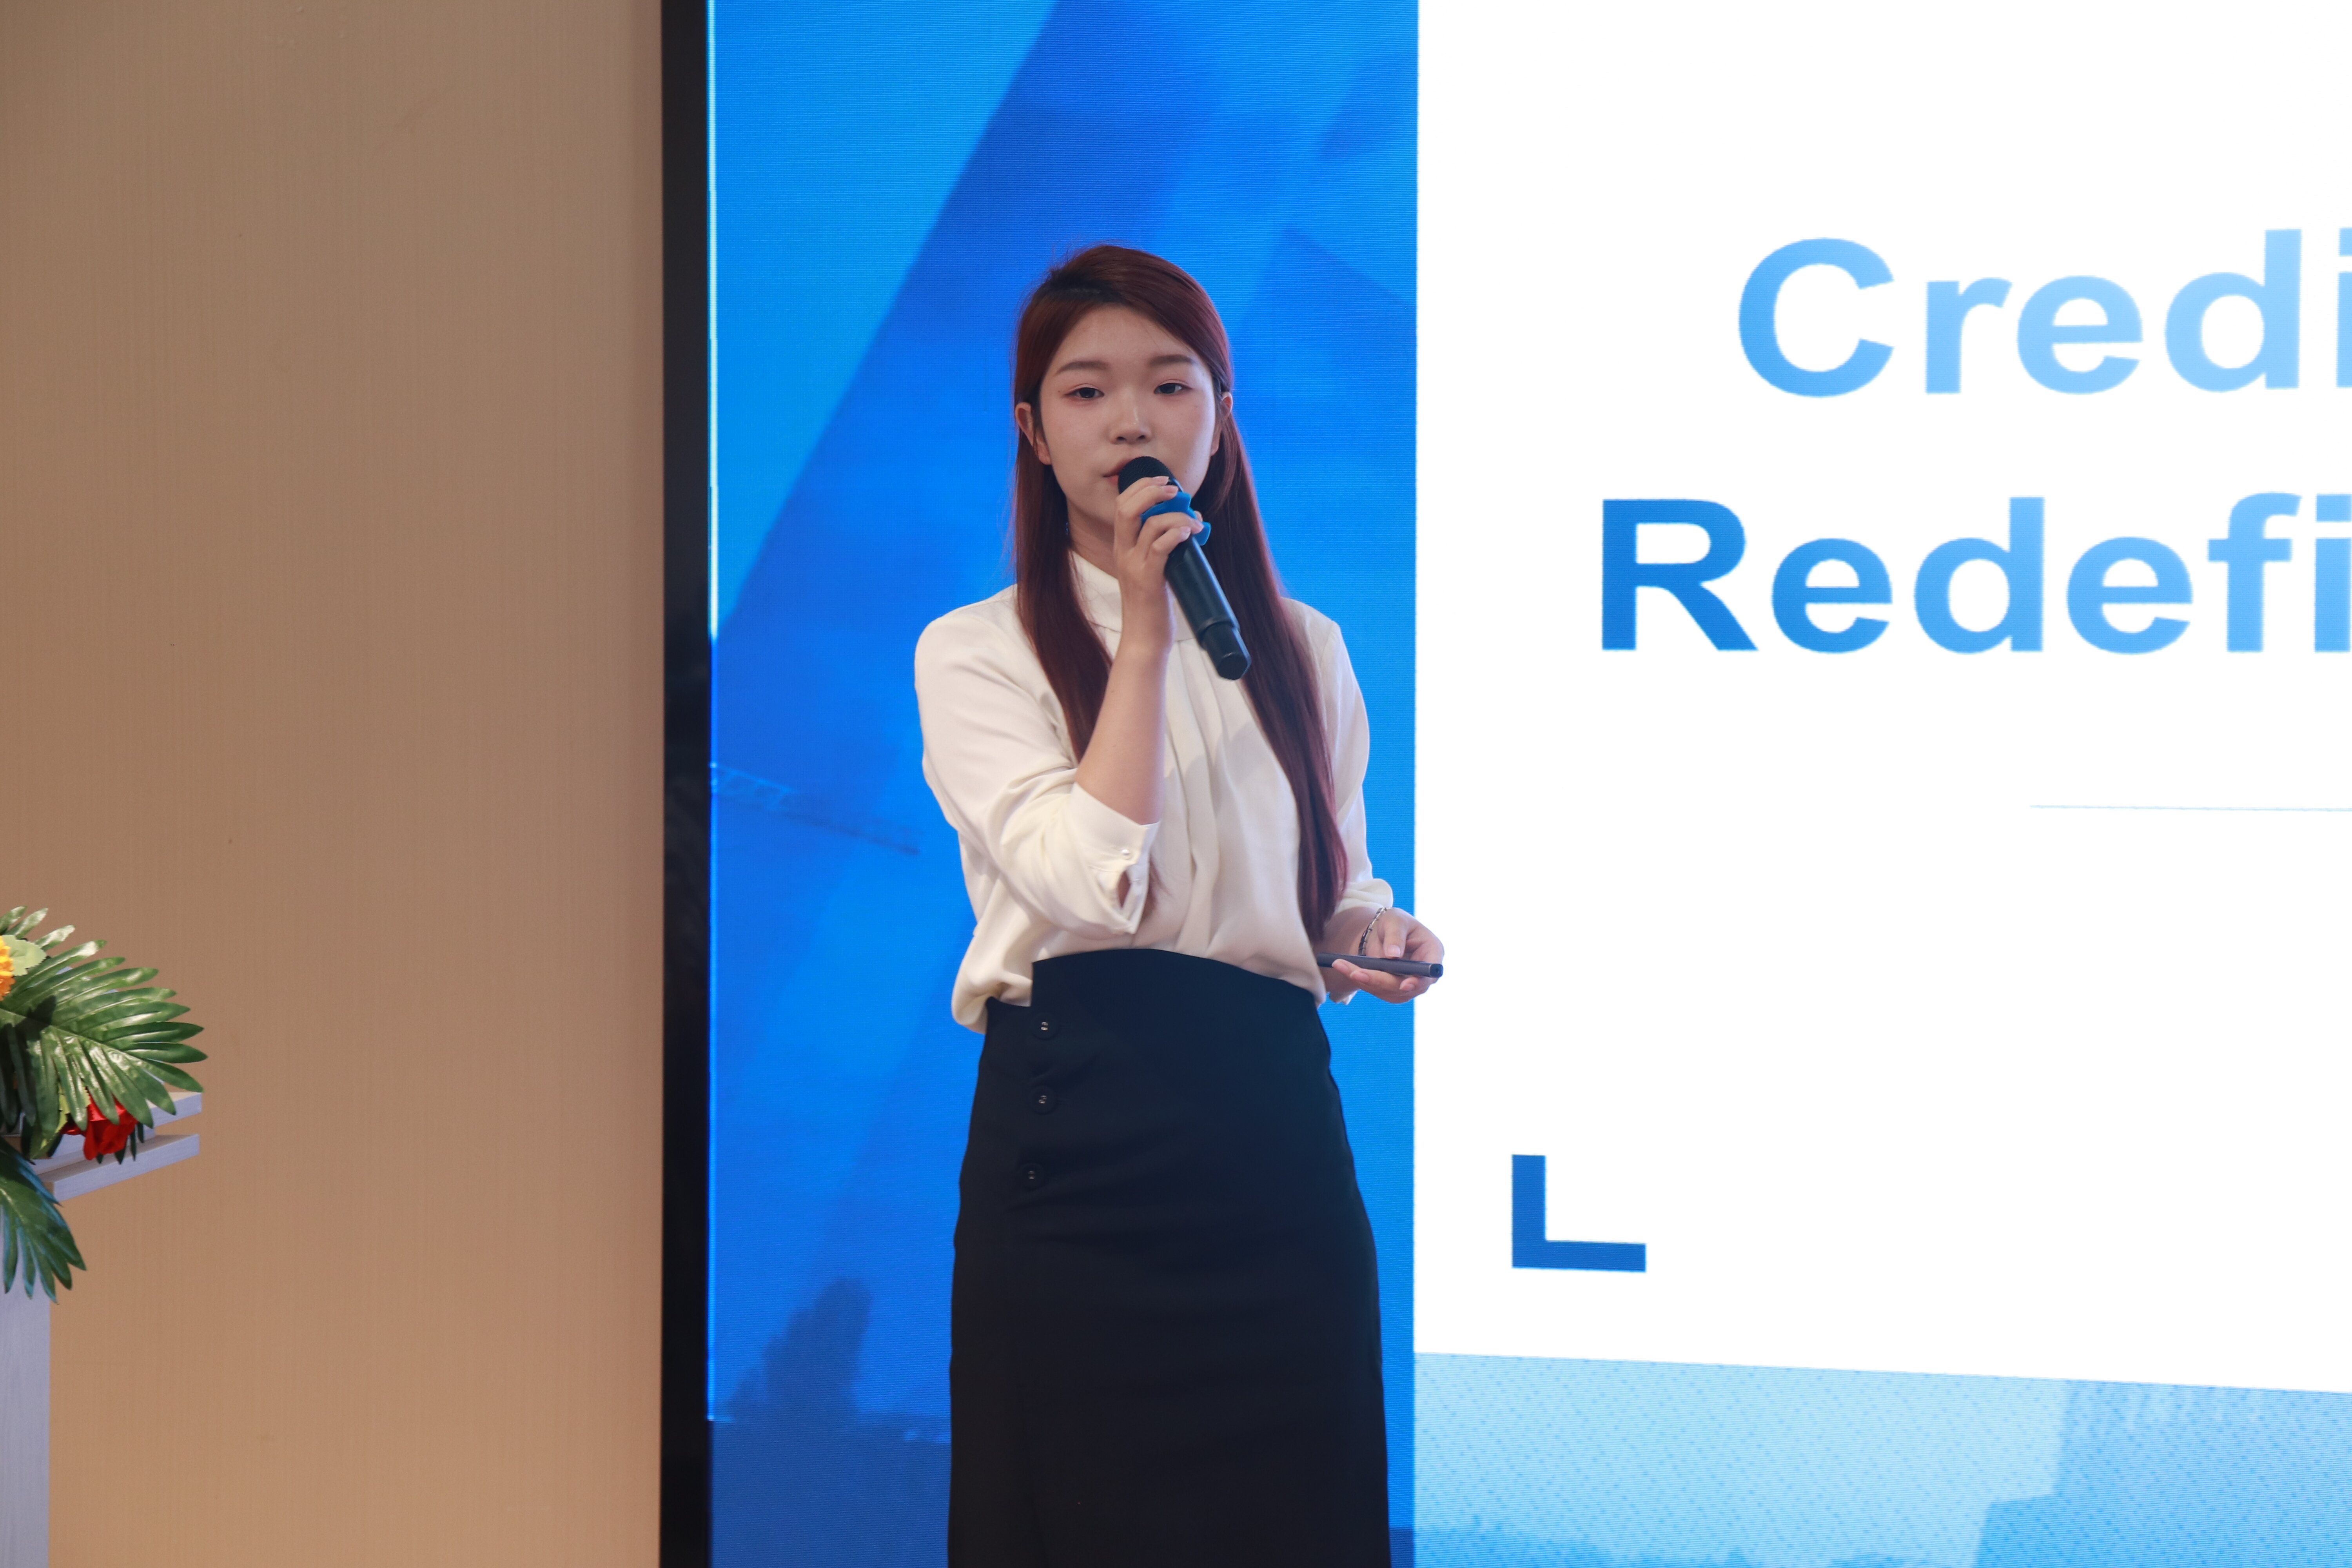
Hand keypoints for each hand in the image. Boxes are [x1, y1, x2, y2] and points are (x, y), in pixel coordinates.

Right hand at [1110, 472, 1203, 634]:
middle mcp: (1123, 553)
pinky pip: (1160, 548)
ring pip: (1149, 525)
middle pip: (1127, 508)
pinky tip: (1189, 533)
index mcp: (1122, 548)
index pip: (1122, 505)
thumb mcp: (1154, 569)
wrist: (1144, 639)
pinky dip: (1176, 534)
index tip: (1165, 481)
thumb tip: (1192, 522)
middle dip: (1151, 491)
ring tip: (1195, 522)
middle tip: (1175, 489)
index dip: (1141, 487)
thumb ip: (1166, 546)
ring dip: (1177, 516)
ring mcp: (1134, 566)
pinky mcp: (1148, 580)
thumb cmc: (1153, 605)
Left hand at [1326, 908, 1443, 1002]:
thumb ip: (1396, 936)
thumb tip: (1393, 956)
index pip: (1431, 972)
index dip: (1419, 980)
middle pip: (1406, 986)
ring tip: (1342, 965)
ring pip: (1389, 991)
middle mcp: (1423, 973)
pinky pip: (1378, 991)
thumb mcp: (1395, 920)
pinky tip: (1347, 969)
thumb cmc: (1394, 922)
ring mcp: (1409, 984)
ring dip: (1365, 981)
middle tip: (1356, 973)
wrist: (1382, 932)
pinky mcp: (1393, 990)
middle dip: (1380, 980)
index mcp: (1432, 952)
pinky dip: (1361, 981)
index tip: (1404, 985)